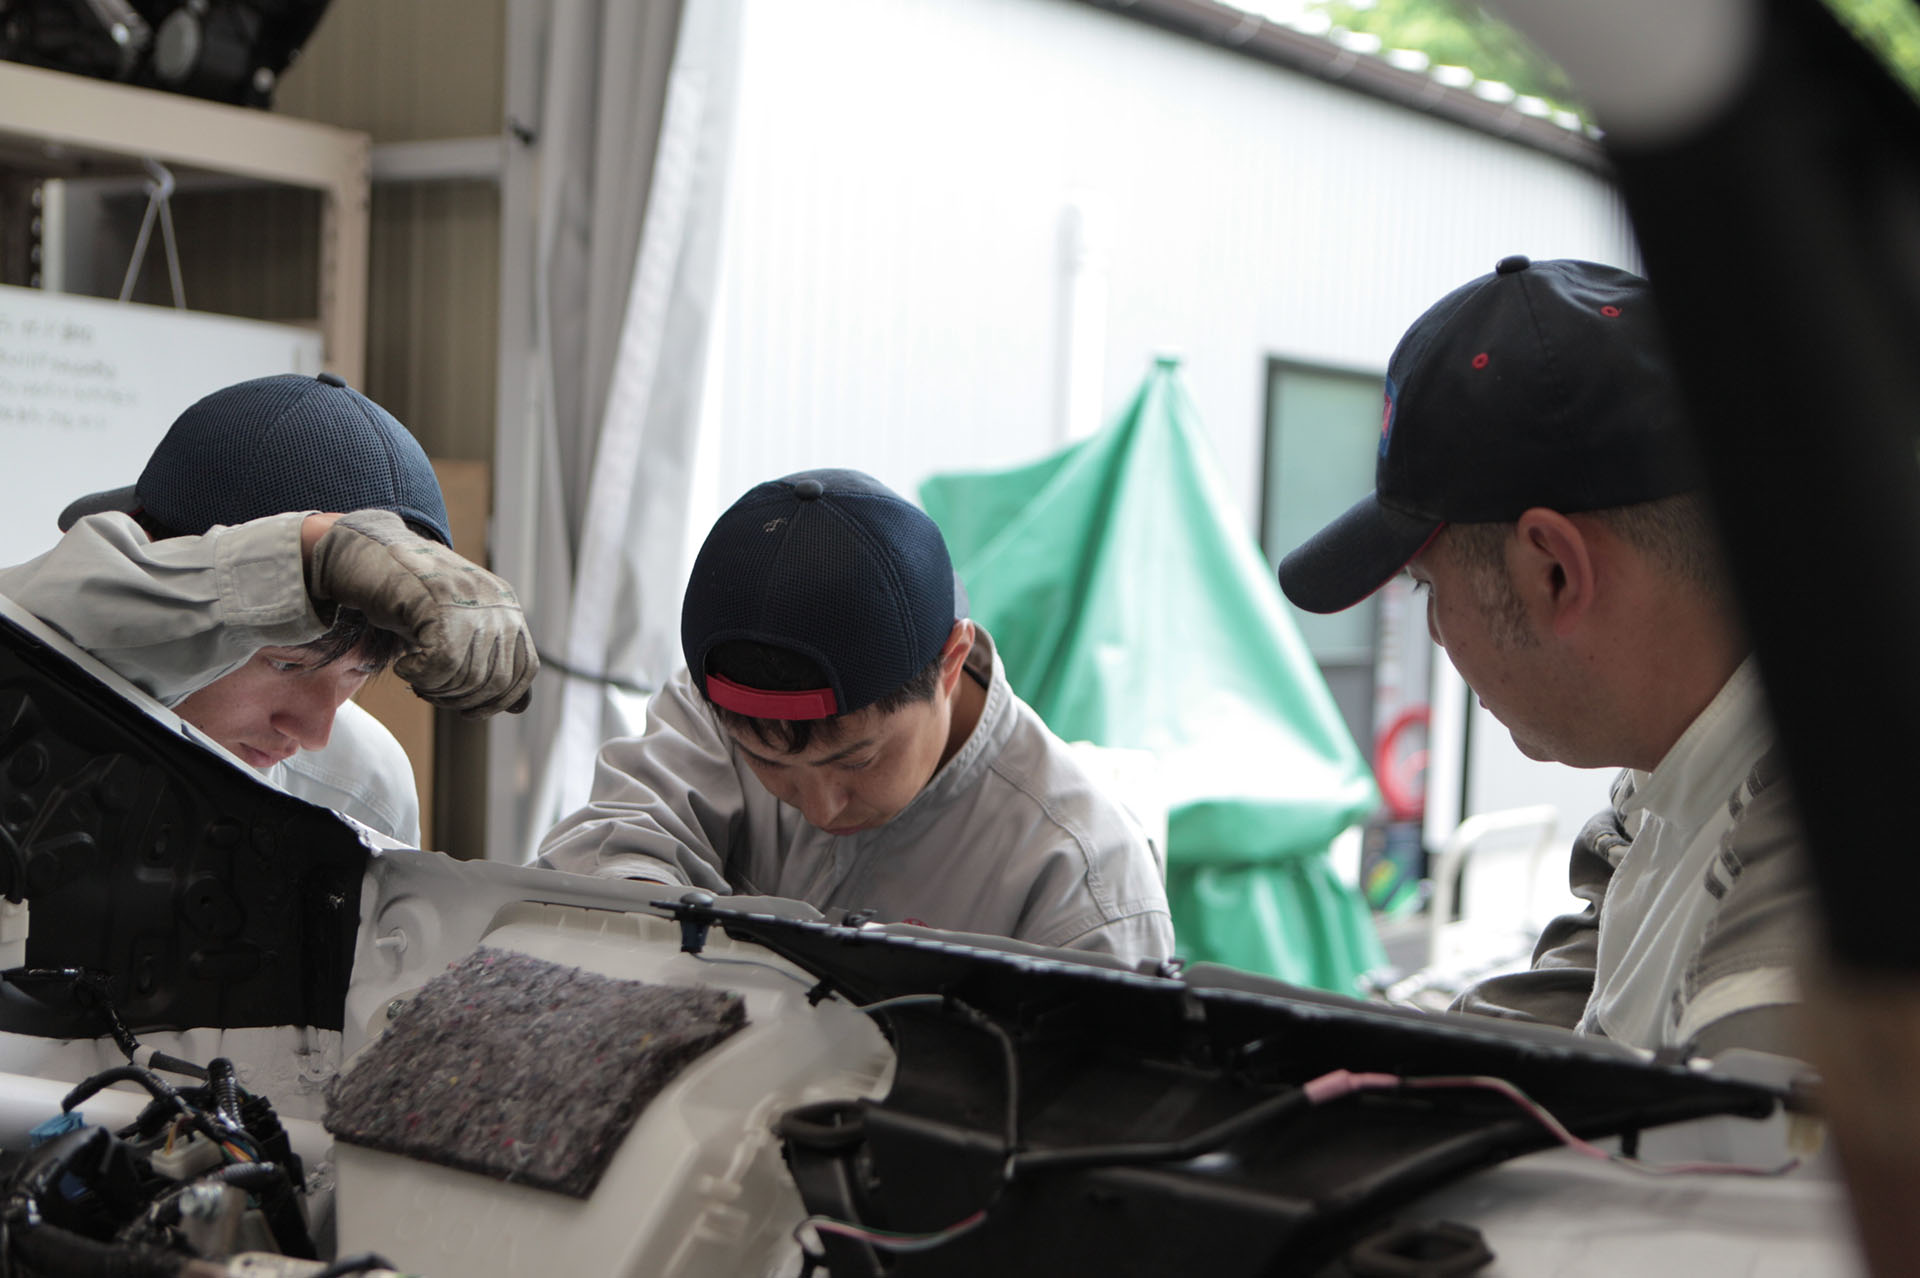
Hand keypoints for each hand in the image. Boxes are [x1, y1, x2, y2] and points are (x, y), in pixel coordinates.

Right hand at [310, 510, 537, 715]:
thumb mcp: (458, 626)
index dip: (500, 699)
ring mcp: (468, 599)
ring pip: (468, 676)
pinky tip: (404, 667)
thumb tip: (519, 706)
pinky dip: (420, 676)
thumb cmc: (410, 597)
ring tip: (417, 678)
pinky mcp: (437, 601)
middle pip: (496, 680)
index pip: (526, 668)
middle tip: (431, 692)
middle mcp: (495, 601)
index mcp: (506, 605)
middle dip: (462, 699)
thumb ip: (489, 658)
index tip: (470, 710)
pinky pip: (441, 664)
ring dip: (437, 690)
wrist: (368, 553)